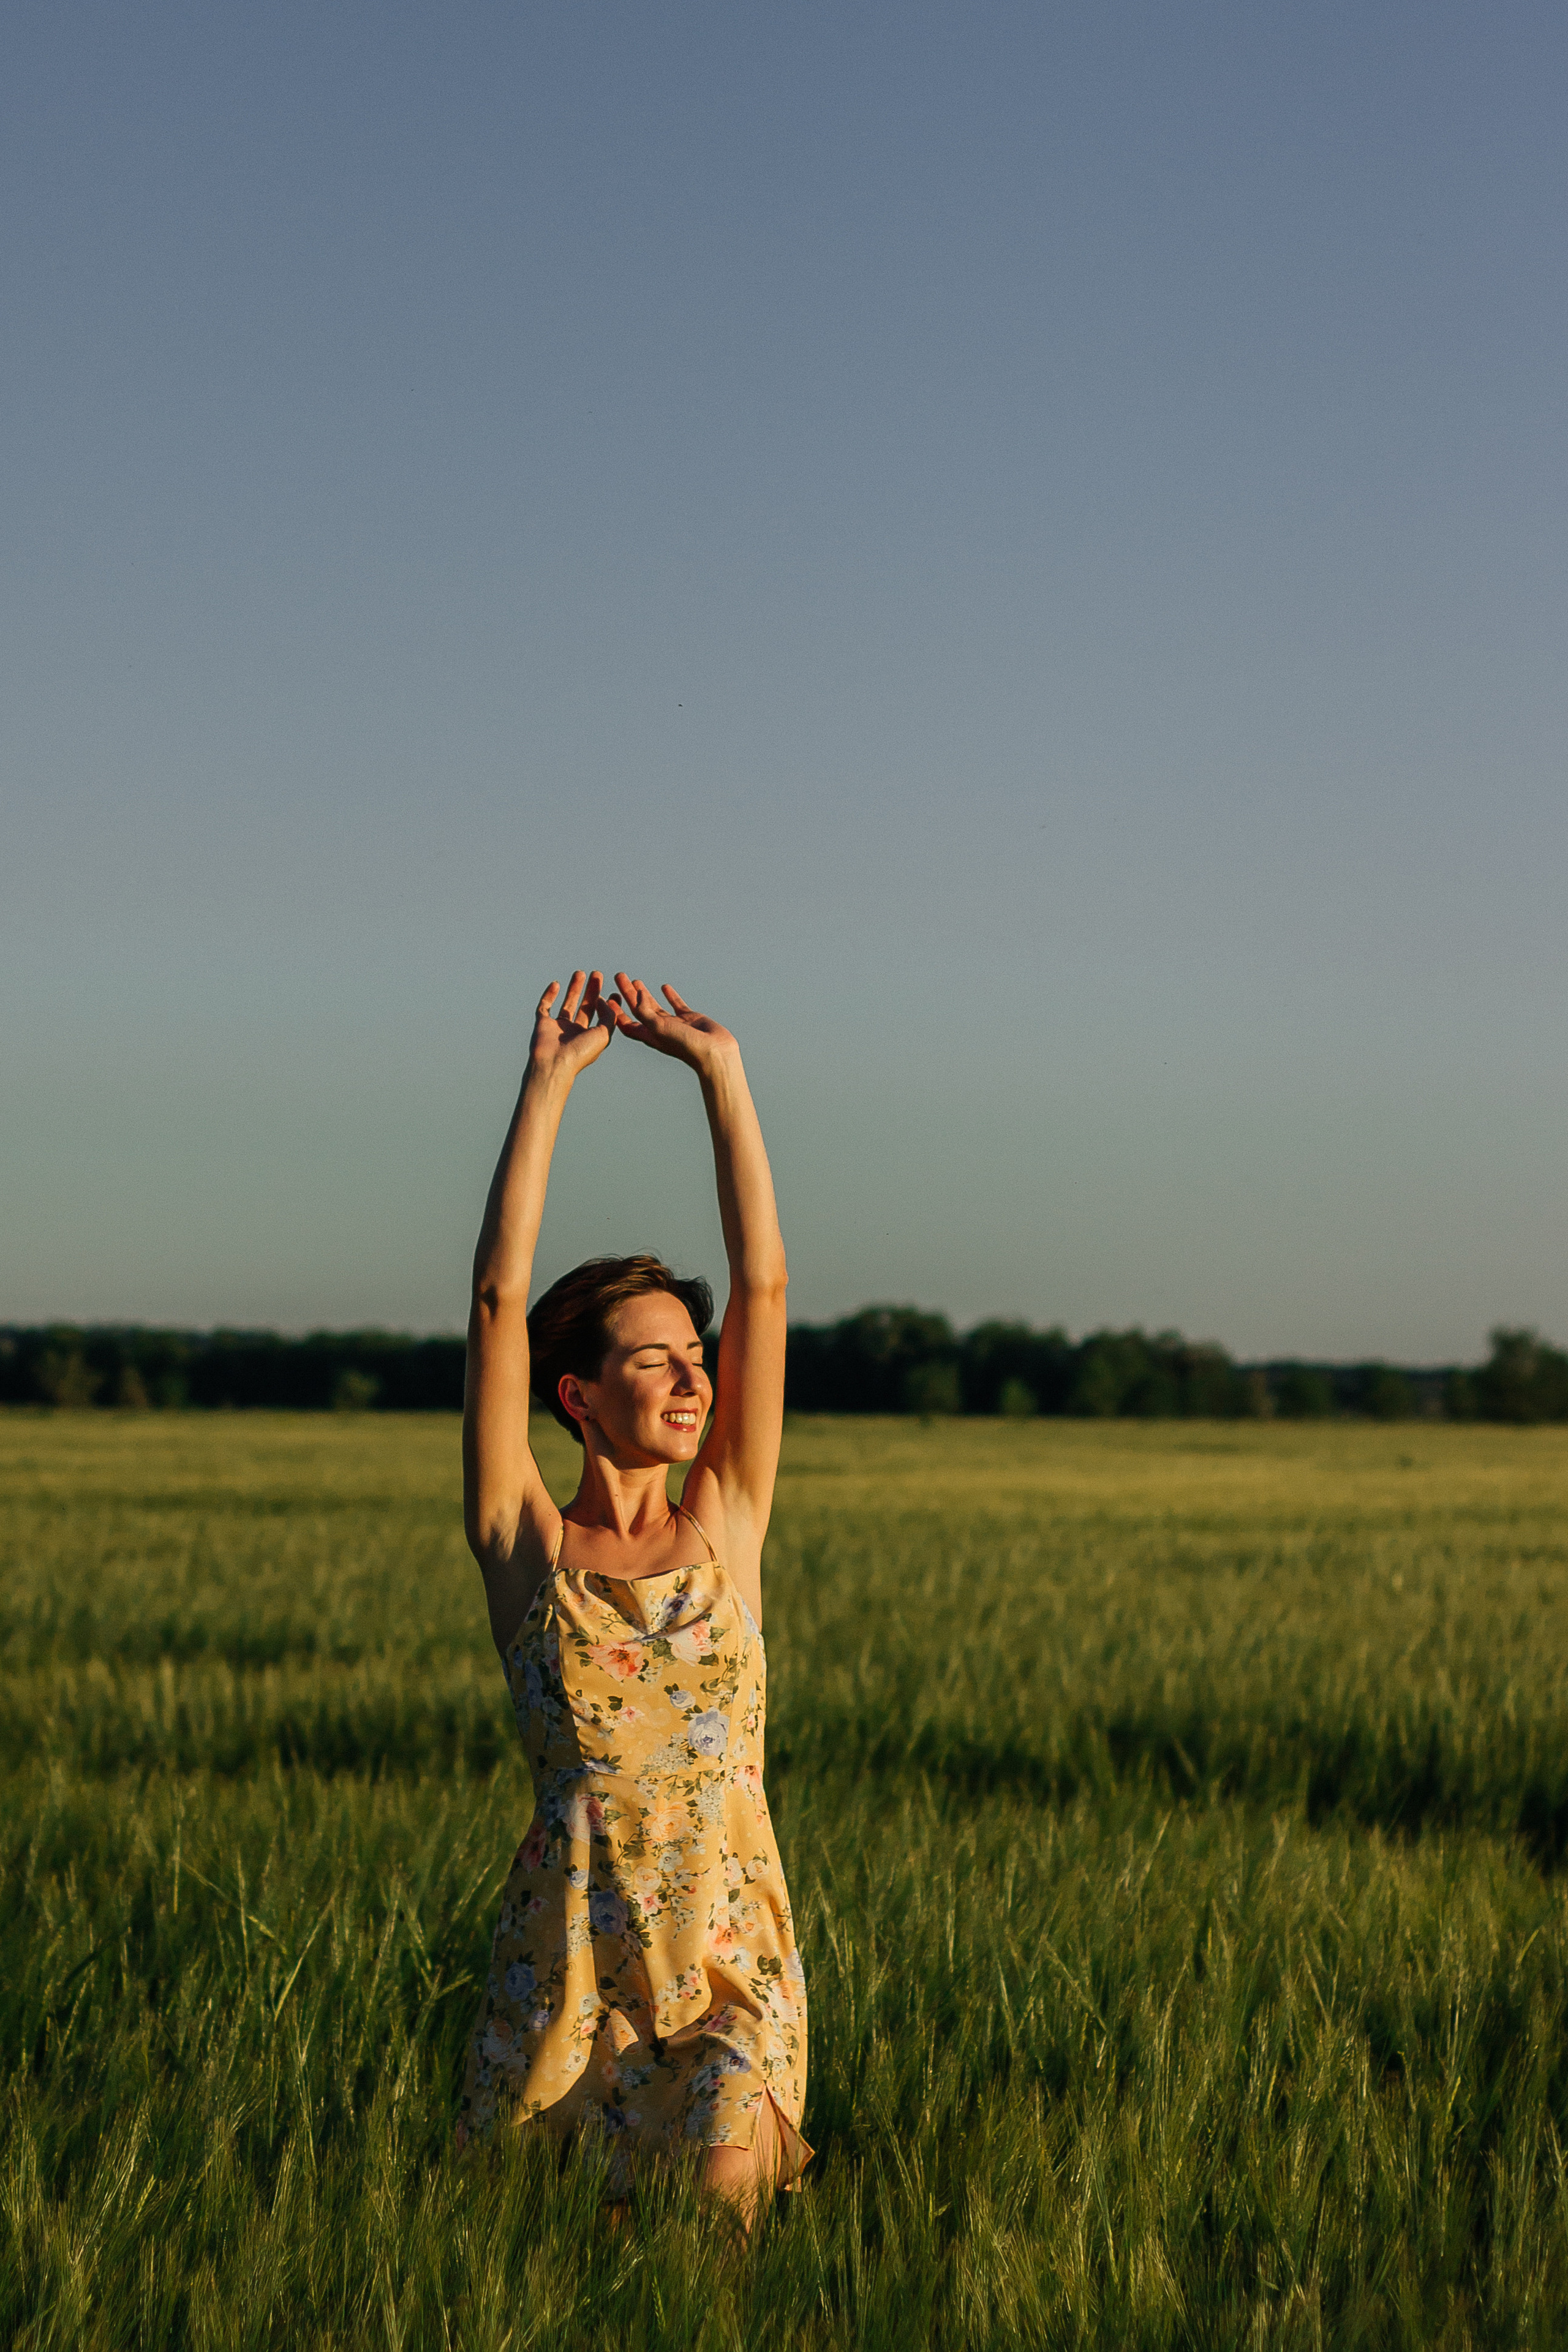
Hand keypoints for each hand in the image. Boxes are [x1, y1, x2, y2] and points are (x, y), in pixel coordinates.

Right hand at [527, 972, 614, 1081]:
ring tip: (580, 973)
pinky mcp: (542, 1024)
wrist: (554, 1063)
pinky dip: (549, 995)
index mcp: (590, 1036)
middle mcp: (575, 1032)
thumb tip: (602, 1000)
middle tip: (597, 974)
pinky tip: (556, 984)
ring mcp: (558, 1027)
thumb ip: (608, 1015)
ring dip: (574, 988)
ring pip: (567, 1003)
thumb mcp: (604, 1033)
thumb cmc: (580, 1052)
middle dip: (591, 990)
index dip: (607, 1004)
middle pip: (585, 1006)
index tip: (614, 992)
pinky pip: (545, 1006)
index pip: (600, 1016)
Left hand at [607, 977, 738, 1073]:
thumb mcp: (659, 1029)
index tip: (606, 997)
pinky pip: (676, 1005)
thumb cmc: (686, 1046)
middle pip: (638, 1009)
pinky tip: (664, 986)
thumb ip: (646, 1012)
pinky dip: (670, 995)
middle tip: (619, 976)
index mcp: (649, 1036)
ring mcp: (674, 1024)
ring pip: (655, 1005)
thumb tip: (636, 995)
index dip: (616, 1011)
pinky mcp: (689, 1019)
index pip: (626, 1023)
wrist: (714, 1052)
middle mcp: (659, 1030)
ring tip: (635, 980)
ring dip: (644, 993)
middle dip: (627, 994)